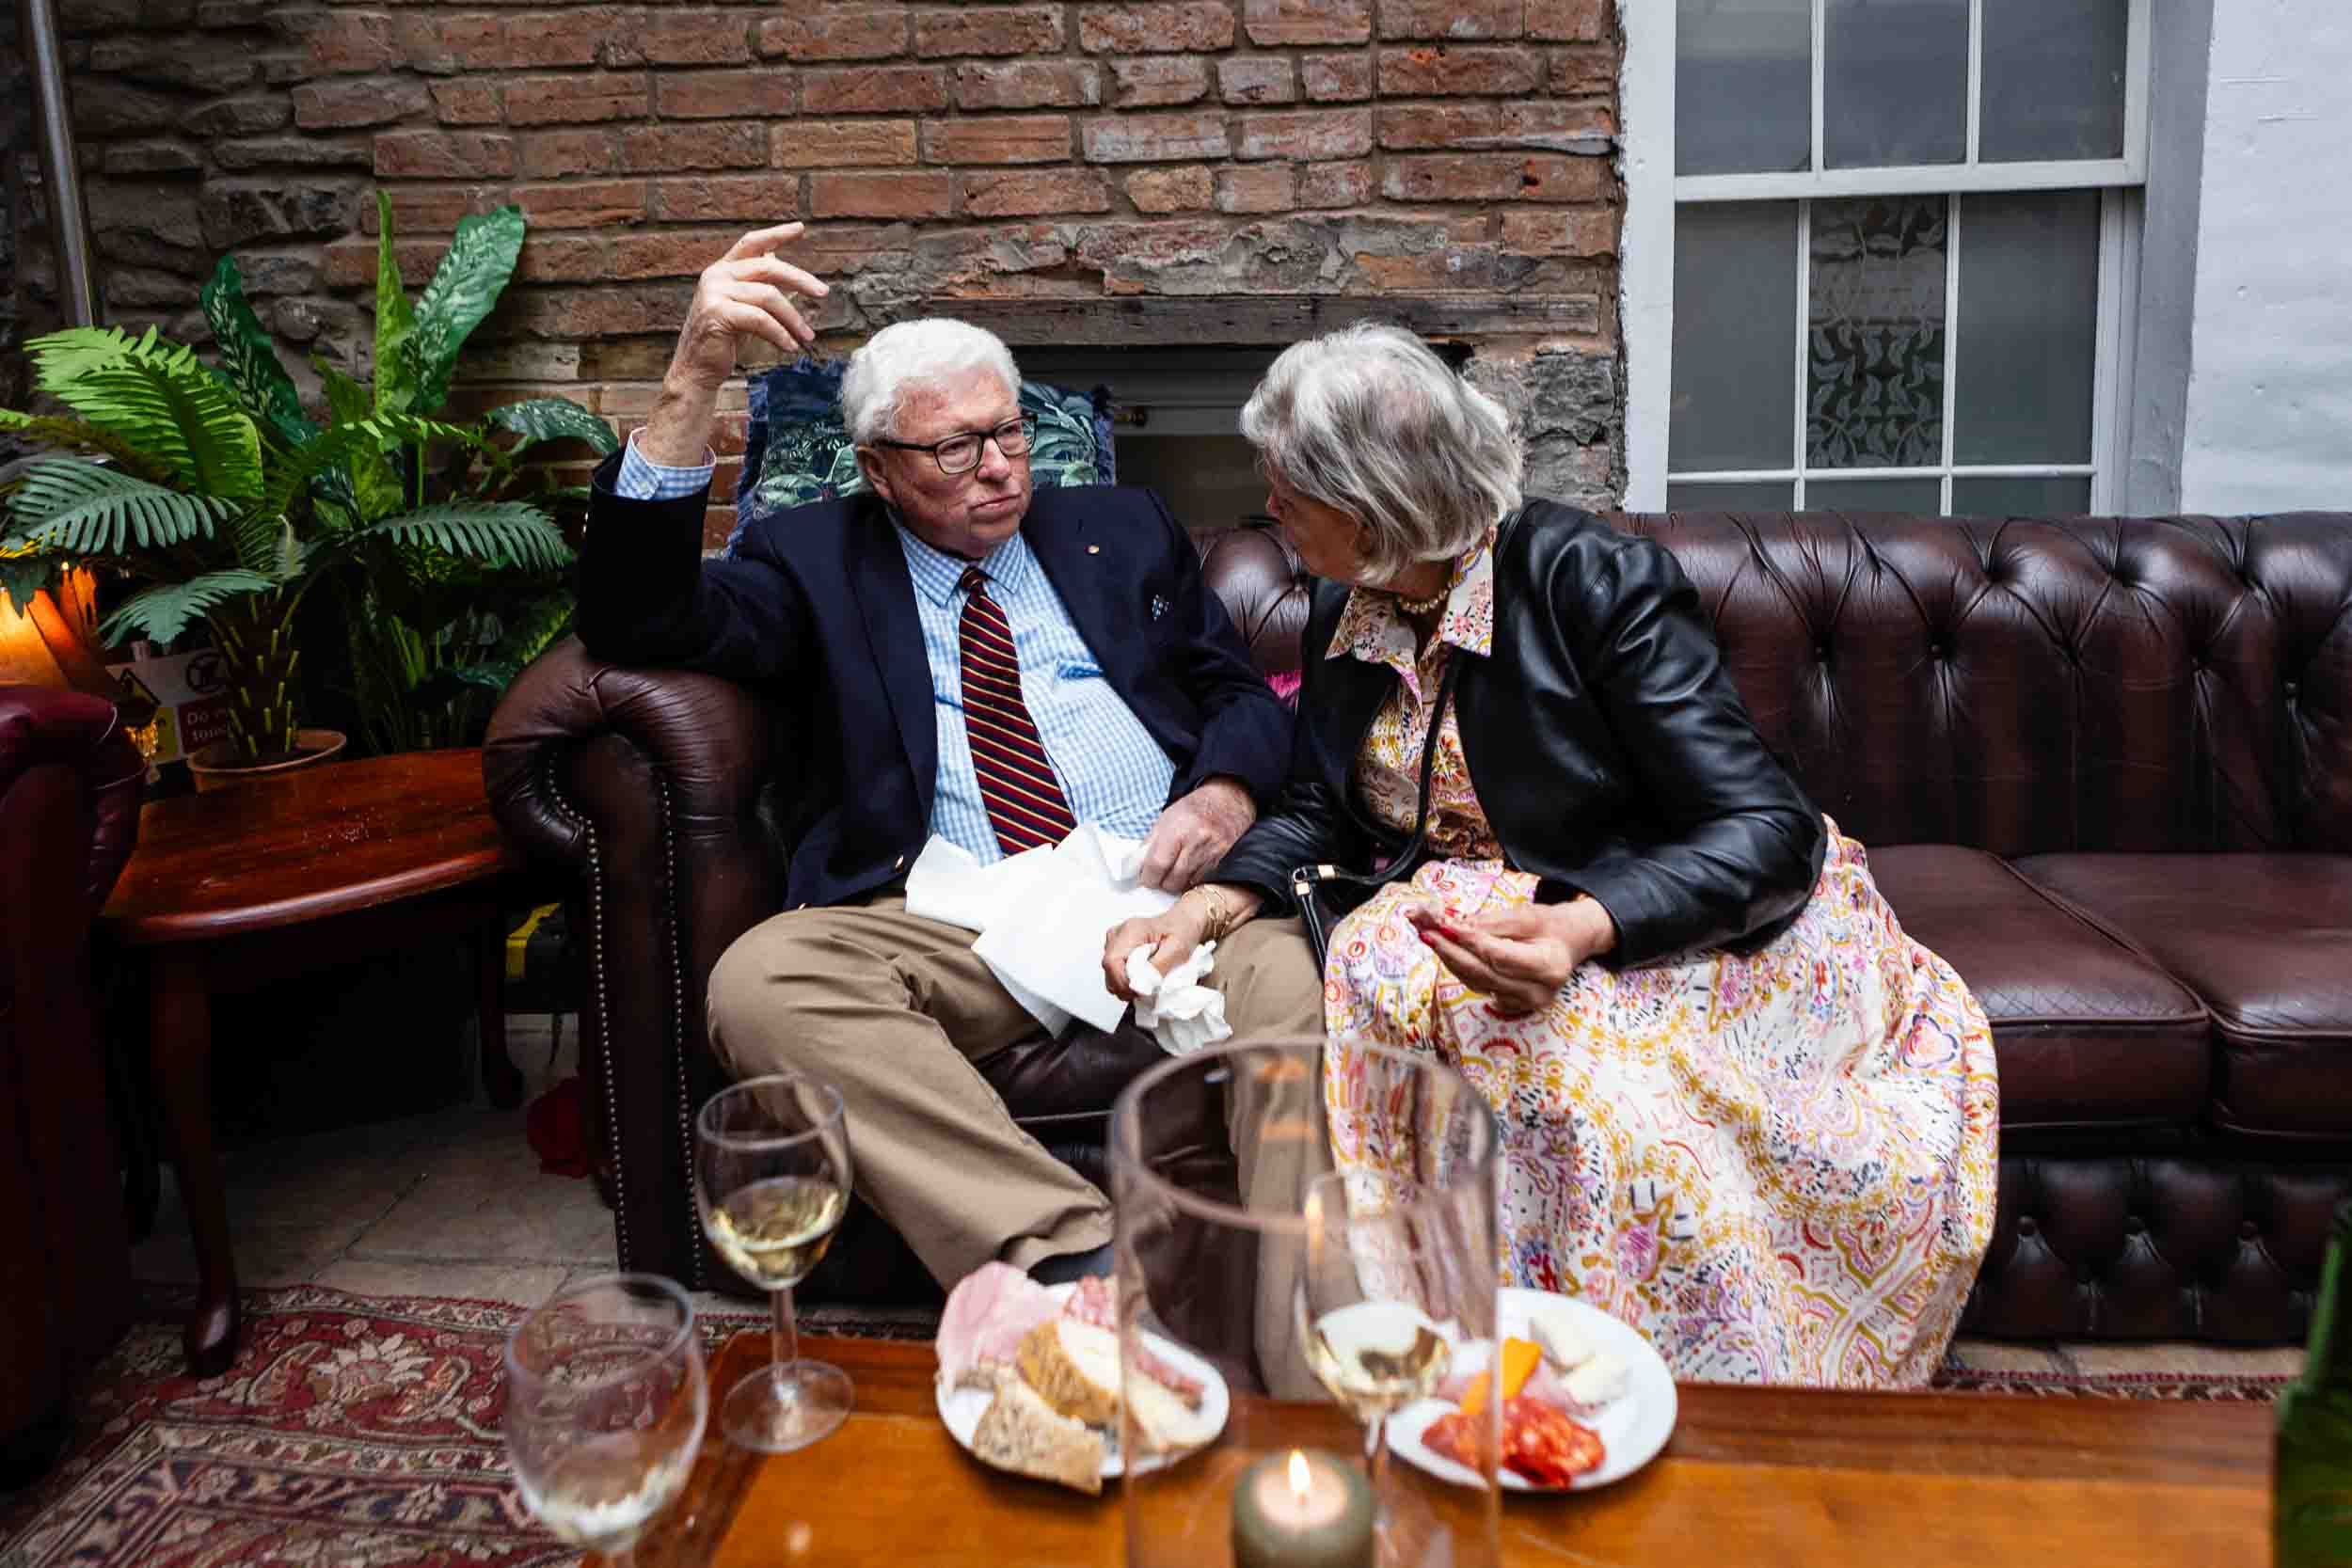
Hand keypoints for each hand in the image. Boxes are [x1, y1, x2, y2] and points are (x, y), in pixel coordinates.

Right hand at [640, 224, 830, 465]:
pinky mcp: (717, 312)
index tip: (800, 228)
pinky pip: (761, 319)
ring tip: (807, 336)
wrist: (697, 370)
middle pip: (767, 266)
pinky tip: (790, 347)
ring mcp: (714, 292)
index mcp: (723, 270)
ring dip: (793, 318)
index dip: (776, 234)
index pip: (752, 243)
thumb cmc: (725, 342)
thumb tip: (785, 270)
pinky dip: (780, 334)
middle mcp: (716, 275)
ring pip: (768, 296)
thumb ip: (760, 288)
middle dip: (799, 278)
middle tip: (823, 292)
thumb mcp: (746, 310)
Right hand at [1101, 900, 1213, 1002]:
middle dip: (1126, 986)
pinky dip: (1127, 980)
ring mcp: (1114, 941)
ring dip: (1127, 985)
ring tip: (1147, 981)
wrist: (1182, 923)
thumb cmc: (1182, 932)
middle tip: (1148, 990)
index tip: (1141, 991)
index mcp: (1131, 930)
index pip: (1112, 962)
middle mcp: (1117, 934)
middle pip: (1109, 970)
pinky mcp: (1116, 949)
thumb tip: (1141, 985)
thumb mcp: (1177, 949)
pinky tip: (1142, 976)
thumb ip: (1158, 966)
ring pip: (1110, 974)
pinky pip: (1115, 972)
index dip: (1123, 982)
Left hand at [1135, 777, 1254, 891]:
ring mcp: (1209, 854)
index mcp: (1176, 831)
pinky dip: (1190, 879)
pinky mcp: (1219, 861)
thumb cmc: (1192, 809)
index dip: (1148, 877)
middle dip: (1161, 882)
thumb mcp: (1165, 819)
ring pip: (1186, 883)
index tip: (1145, 878)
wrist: (1226, 802)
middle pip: (1172, 881)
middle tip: (1158, 876)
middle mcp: (1195, 844)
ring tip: (1173, 870)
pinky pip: (1199, 880)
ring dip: (1176, 882)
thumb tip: (1138, 866)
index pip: (1157, 865)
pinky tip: (1187, 868)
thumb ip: (1150, 843)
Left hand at [1407, 898, 1615, 1017]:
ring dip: (1449, 959)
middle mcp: (1538, 992)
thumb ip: (1491, 923)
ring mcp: (1524, 1004)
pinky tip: (1445, 949)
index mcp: (1549, 966)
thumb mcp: (1526, 915)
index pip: (1500, 956)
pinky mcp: (1511, 1006)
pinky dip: (1459, 967)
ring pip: (1475, 981)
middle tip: (1424, 931)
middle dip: (1450, 950)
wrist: (1566, 945)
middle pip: (1483, 973)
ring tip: (1428, 935)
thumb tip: (1454, 925)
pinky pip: (1477, 986)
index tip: (1444, 925)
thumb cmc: (1548, 927)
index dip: (1470, 941)